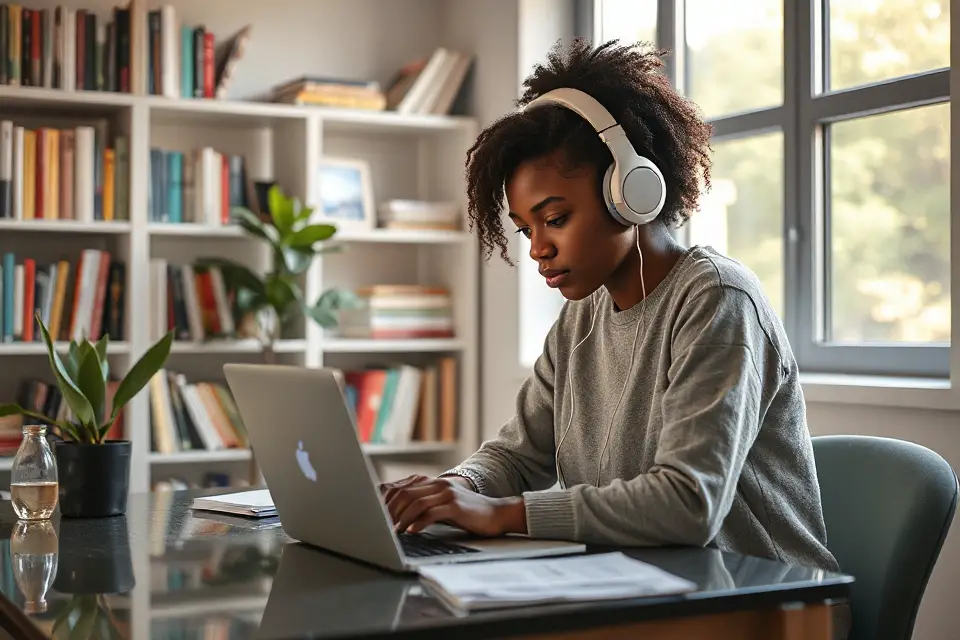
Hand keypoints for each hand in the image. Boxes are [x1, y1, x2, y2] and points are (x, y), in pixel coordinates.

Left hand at [379, 475, 525, 536]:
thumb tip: (396, 515)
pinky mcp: (455, 505)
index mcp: (431, 482)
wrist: (495, 513)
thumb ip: (422, 505)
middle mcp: (437, 484)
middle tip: (382, 527)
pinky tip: (412, 532)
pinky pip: (431, 513)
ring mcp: (446, 493)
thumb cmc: (465, 513)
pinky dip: (418, 523)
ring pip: (415, 503)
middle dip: (390, 512)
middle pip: (405, 494)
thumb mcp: (441, 505)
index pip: (400, 488)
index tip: (376, 516)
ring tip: (394, 532)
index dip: (385, 502)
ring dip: (401, 519)